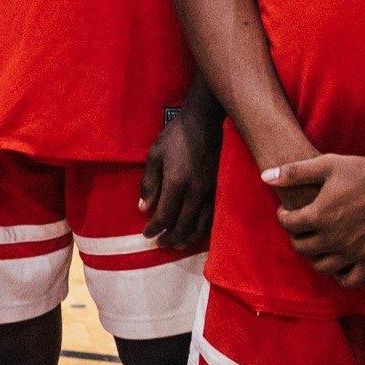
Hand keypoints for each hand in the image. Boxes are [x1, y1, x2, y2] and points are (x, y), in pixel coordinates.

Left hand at [139, 105, 217, 248]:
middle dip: (170, 238)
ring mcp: (211, 191)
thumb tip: (144, 208)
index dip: (154, 229)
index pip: (164, 216)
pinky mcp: (221, 188)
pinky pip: (213, 216)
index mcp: (177, 183)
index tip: (147, 235)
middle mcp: (196, 191)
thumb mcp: (155, 155)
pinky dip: (204, 228)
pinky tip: (197, 231)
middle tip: (160, 243)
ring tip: (177, 243)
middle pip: (183, 225)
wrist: (206, 121)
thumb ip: (149, 183)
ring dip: (188, 237)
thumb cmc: (176, 136)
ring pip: (201, 224)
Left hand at [267, 151, 364, 285]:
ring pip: (321, 266)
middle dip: (296, 236)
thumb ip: (294, 172)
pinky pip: (349, 280)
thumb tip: (265, 176)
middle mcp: (333, 238)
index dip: (284, 217)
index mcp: (319, 215)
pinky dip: (340, 275)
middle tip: (301, 228)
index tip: (287, 212)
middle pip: (302, 247)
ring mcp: (352, 252)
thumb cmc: (363, 171)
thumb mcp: (327, 164)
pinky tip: (339, 262)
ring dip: (314, 256)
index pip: (289, 224)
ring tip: (318, 244)